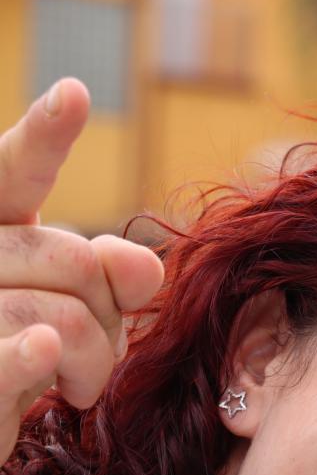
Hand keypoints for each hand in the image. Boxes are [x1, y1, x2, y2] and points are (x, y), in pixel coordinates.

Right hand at [0, 78, 163, 462]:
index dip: (44, 136)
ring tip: (74, 381)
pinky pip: (17, 349)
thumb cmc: (29, 362)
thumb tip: (145, 264)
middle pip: (70, 258)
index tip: (76, 94)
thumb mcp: (79, 309)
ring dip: (93, 360)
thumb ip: (112, 275)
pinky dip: (40, 357)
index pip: (12, 173)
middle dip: (106, 308)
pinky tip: (46, 356)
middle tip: (93, 347)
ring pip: (61, 315)